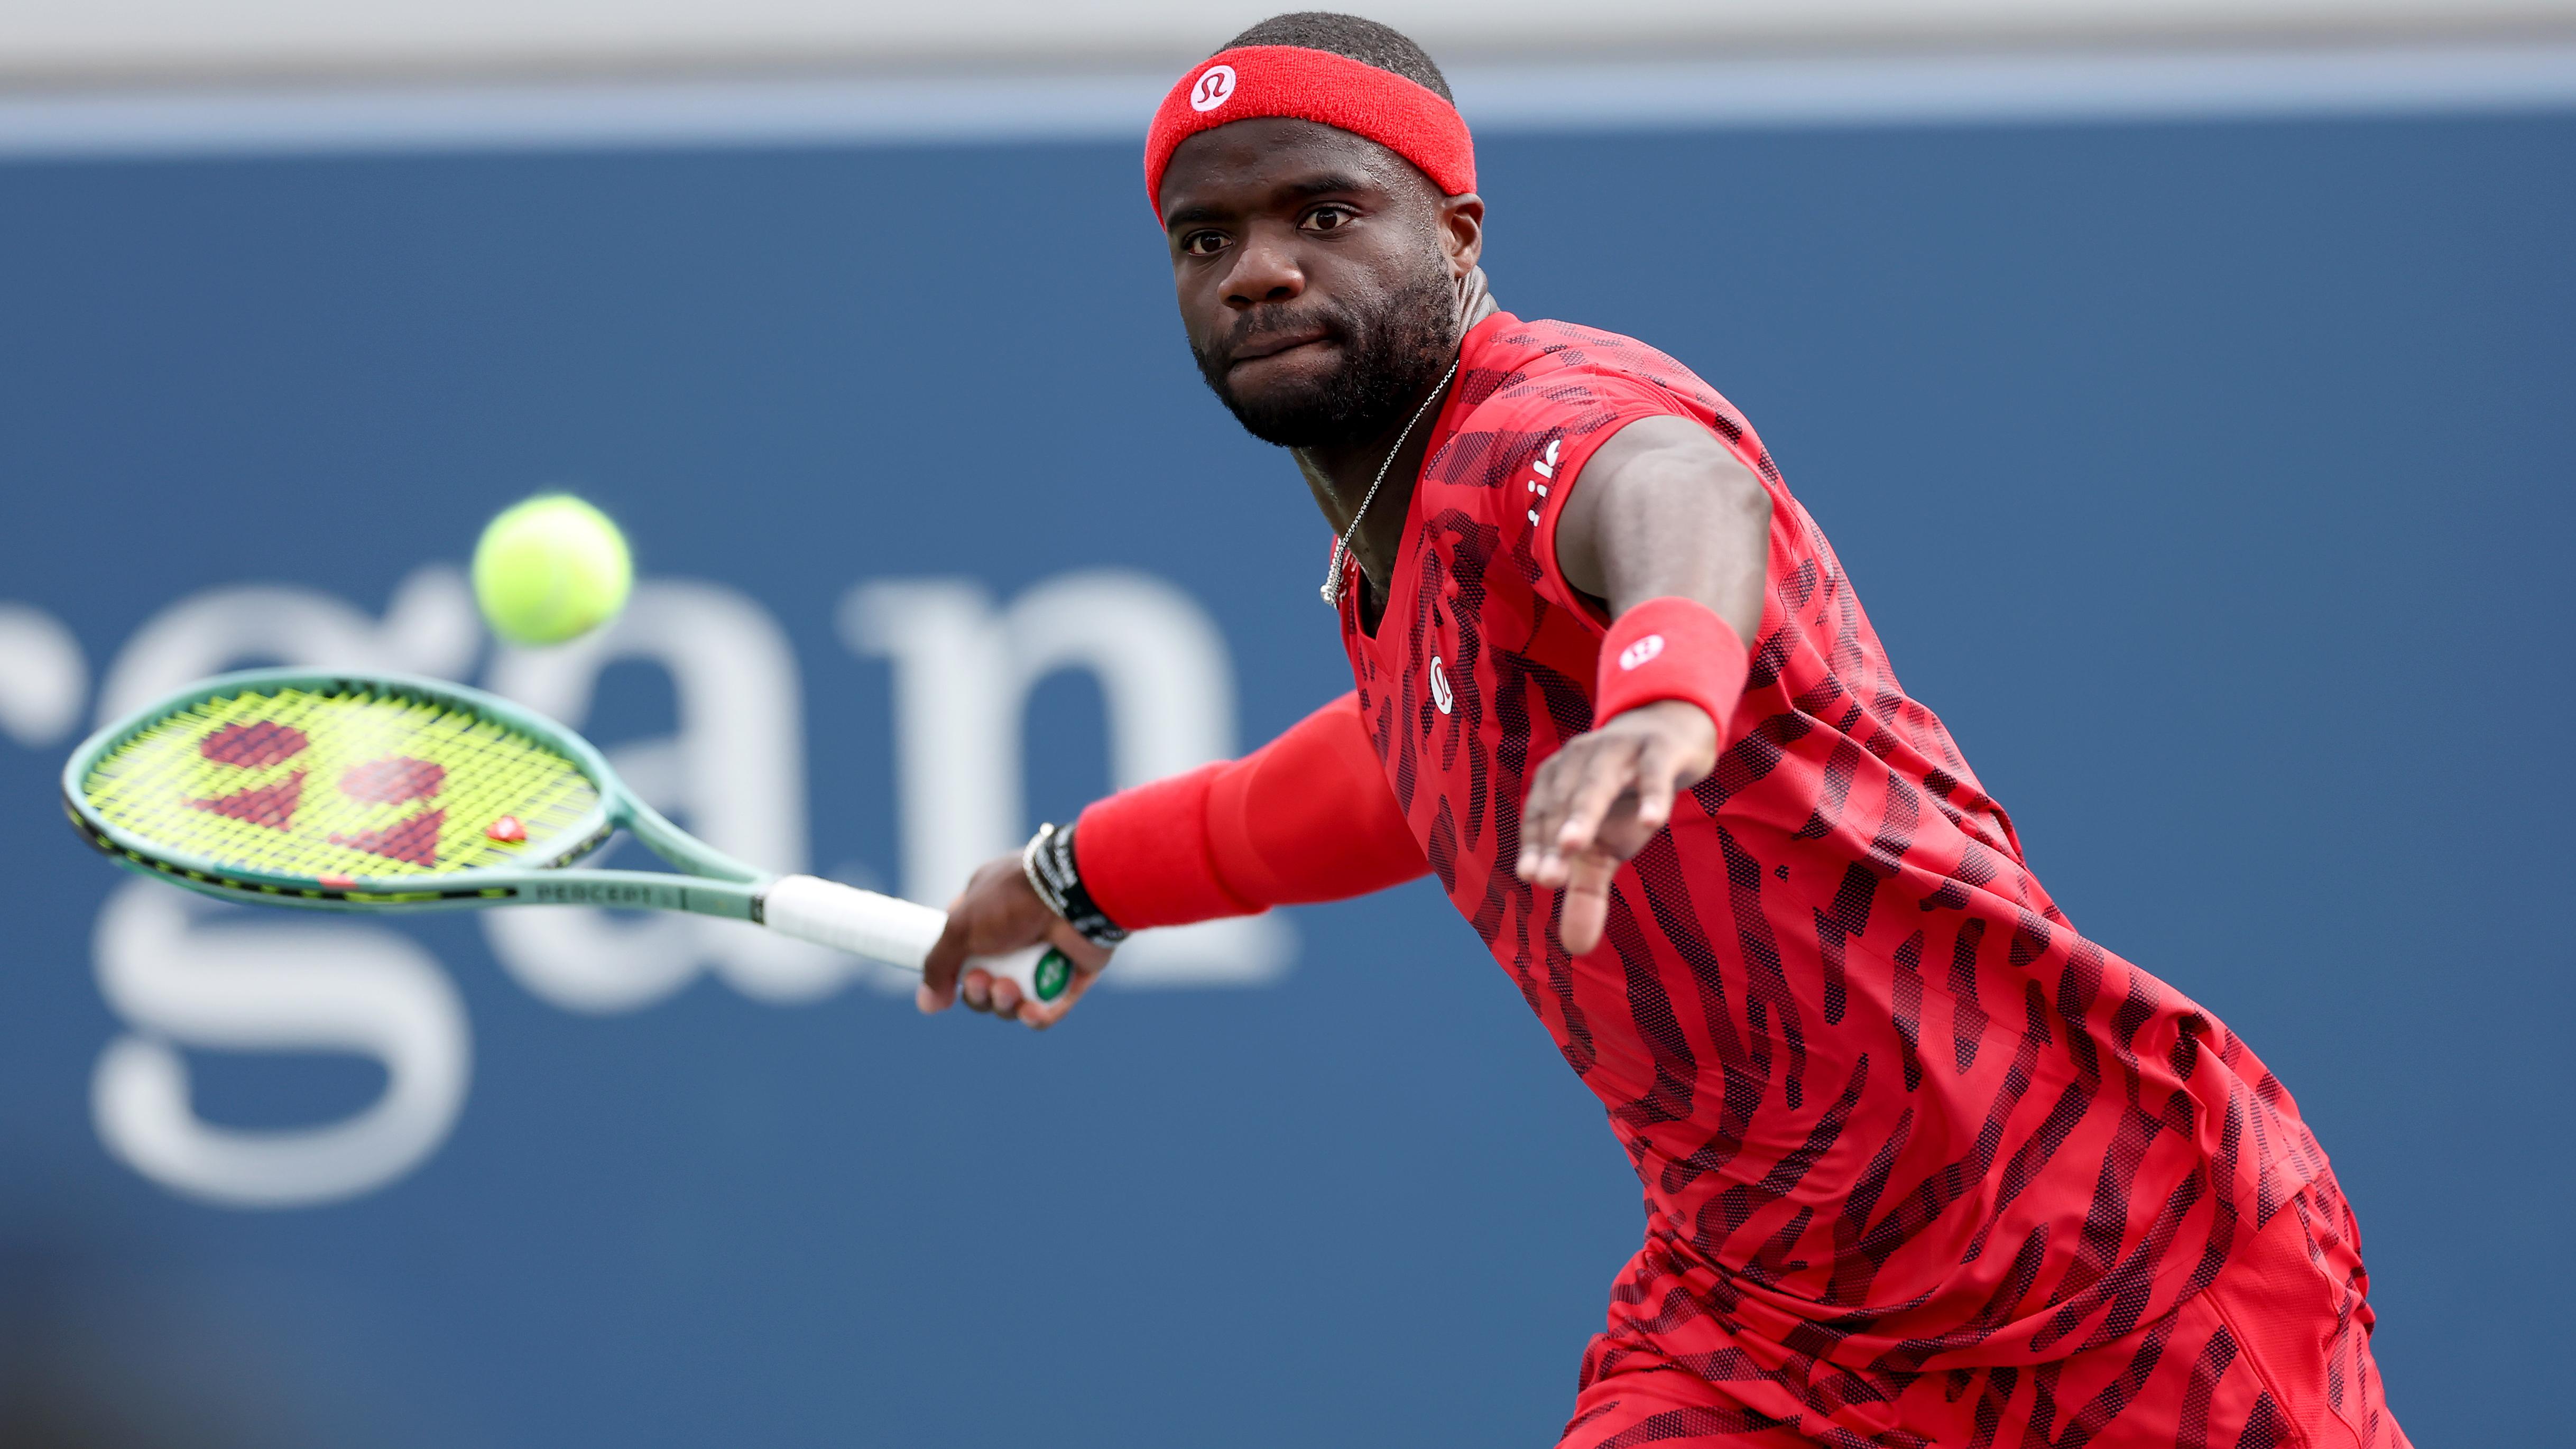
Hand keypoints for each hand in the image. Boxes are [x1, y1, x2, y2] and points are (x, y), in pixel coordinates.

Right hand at [918, 854, 1113, 1029]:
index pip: (963, 951)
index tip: (951, 979)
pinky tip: (1032, 1013)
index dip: (955, 972)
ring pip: (1016, 999)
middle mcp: (1016, 932)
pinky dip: (1038, 1016)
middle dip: (979, 993)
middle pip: (986, 984)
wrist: (1074, 895)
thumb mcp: (960, 927)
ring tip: (1009, 990)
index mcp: (987, 912)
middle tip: (983, 982)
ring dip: (1006, 1004)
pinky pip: (1050, 1007)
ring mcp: (1046, 954)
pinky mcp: (1073, 973)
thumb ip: (938, 964)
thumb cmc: (1013, 902)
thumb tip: (928, 1004)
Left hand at [1515, 700, 1719, 954]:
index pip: (1540, 817)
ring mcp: (1619, 749)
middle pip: (1561, 801)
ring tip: (1574, 847)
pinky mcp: (1659, 748)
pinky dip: (1652, 793)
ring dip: (1583, 812)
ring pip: (1598, 783)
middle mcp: (1579, 760)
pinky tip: (1652, 822)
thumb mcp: (1607, 843)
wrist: (1673, 734)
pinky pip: (1653, 770)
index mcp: (1557, 781)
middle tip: (1545, 877)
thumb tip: (1573, 949)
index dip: (1536, 846)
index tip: (1533, 877)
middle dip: (1551, 837)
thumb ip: (1586, 890)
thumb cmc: (1627, 797)